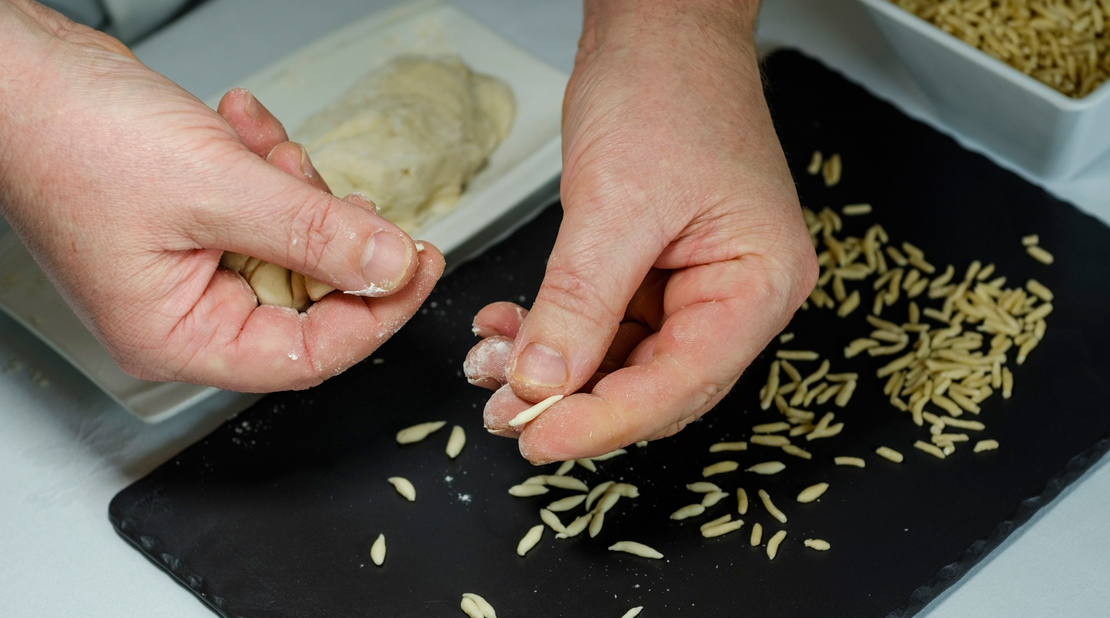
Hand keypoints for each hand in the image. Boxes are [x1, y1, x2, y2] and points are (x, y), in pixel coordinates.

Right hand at [0, 1, 443, 390]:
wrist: (11, 70)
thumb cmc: (70, 136)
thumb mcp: (217, 187)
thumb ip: (315, 234)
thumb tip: (391, 268)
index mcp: (180, 336)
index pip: (310, 356)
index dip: (378, 312)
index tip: (422, 266)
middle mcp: (185, 313)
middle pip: (307, 296)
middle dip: (327, 229)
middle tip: (332, 187)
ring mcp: (187, 267)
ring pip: (291, 243)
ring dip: (293, 186)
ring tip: (259, 144)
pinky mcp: (191, 223)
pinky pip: (260, 207)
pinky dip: (264, 165)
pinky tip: (240, 125)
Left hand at [464, 0, 816, 462]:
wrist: (658, 29)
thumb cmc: (667, 90)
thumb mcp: (615, 204)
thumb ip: (579, 304)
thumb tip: (541, 384)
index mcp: (760, 283)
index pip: (682, 381)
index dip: (607, 421)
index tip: (540, 437)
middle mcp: (738, 295)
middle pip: (656, 384)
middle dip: (576, 404)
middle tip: (506, 417)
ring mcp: (698, 286)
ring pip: (623, 362)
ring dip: (557, 373)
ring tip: (493, 372)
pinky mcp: (658, 273)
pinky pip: (606, 326)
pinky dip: (556, 336)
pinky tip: (509, 332)